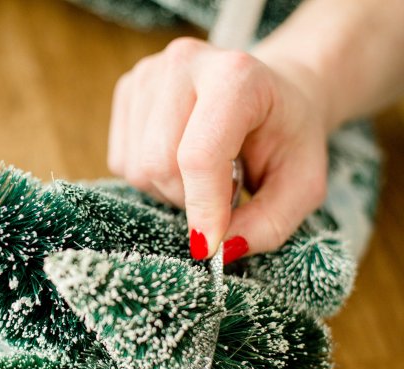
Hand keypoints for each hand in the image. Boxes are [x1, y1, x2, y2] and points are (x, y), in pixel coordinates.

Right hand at [107, 37, 328, 260]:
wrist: (270, 93)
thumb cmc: (287, 137)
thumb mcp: (302, 186)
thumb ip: (268, 224)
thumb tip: (218, 250)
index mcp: (236, 75)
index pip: (200, 155)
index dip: (202, 209)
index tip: (209, 246)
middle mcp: (184, 62)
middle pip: (158, 164)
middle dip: (187, 199)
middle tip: (221, 191)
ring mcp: (150, 72)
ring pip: (135, 167)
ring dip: (168, 189)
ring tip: (203, 173)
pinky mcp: (129, 89)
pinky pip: (121, 160)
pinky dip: (150, 177)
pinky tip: (178, 159)